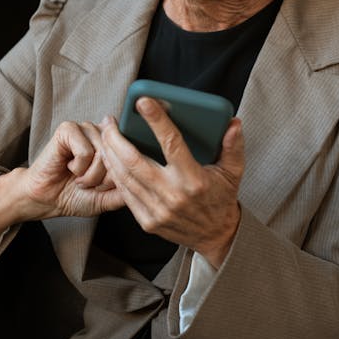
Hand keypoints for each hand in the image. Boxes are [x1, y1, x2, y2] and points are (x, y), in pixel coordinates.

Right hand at [0, 120, 124, 240]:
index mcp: (114, 145)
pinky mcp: (69, 129)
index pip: (132, 157)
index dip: (119, 179)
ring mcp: (86, 128)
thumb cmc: (75, 195)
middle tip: (88, 184)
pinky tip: (68, 167)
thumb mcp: (110, 197)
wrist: (46, 200)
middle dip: (104, 180)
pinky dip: (78, 167)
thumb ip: (130, 185)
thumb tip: (147, 172)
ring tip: (78, 177)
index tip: (103, 187)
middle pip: (119, 157)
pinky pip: (85, 151)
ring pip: (103, 154)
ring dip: (90, 175)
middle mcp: (103, 133)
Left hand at [99, 97, 244, 267]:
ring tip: (105, 136)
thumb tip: (233, 123)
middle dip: (116, 138)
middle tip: (109, 121)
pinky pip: (124, 194)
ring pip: (124, 177)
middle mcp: (173, 195)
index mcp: (194, 179)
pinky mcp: (147, 221)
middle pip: (134, 161)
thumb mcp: (233, 173)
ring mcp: (157, 210)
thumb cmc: (221, 199)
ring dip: (110, 154)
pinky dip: (114, 174)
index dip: (156, 120)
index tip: (143, 101)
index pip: (171, 143)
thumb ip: (233, 146)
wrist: (215, 236)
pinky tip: (110, 160)